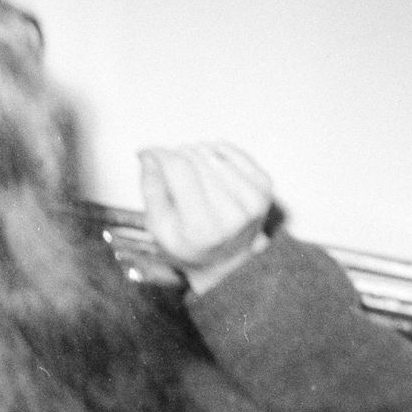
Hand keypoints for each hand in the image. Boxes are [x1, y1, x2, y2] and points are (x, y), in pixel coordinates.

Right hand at [140, 141, 273, 295]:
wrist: (227, 260)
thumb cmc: (190, 241)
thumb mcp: (159, 225)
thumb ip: (150, 186)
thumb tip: (147, 153)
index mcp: (202, 229)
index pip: (179, 168)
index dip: (160, 154)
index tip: (150, 153)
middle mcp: (231, 217)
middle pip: (195, 158)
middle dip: (178, 156)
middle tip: (173, 171)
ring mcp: (251, 201)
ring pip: (213, 153)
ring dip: (198, 154)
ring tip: (193, 173)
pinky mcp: (264, 188)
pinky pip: (234, 152)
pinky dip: (219, 152)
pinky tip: (212, 167)